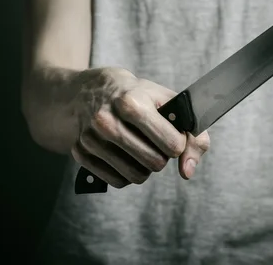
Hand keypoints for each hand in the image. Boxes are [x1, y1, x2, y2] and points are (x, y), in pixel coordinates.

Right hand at [70, 67, 209, 188]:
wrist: (89, 90)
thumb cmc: (134, 95)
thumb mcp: (167, 101)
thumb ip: (192, 134)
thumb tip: (187, 172)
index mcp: (131, 103)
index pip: (173, 145)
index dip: (178, 142)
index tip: (172, 134)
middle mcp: (107, 121)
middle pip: (155, 163)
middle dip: (161, 155)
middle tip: (155, 141)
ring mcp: (91, 138)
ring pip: (136, 176)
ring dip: (144, 167)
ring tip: (141, 147)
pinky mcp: (80, 153)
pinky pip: (117, 181)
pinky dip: (126, 173)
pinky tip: (124, 155)